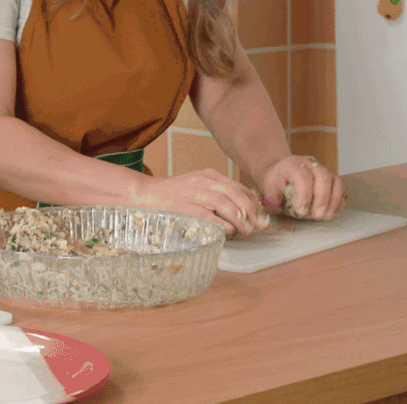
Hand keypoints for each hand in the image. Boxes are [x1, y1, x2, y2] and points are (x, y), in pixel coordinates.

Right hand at [131, 169, 270, 236]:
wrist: (145, 195)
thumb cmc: (173, 195)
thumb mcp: (197, 186)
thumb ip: (218, 191)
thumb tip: (246, 202)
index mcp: (207, 175)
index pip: (237, 186)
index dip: (253, 201)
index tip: (261, 214)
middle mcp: (202, 182)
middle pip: (235, 194)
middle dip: (251, 210)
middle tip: (260, 224)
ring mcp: (194, 195)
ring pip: (225, 205)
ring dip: (240, 220)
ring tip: (247, 231)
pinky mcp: (186, 209)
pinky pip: (211, 218)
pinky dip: (224, 226)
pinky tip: (229, 232)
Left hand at [260, 155, 345, 219]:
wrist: (279, 171)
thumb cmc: (274, 181)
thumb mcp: (267, 188)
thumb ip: (273, 197)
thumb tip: (280, 205)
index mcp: (293, 164)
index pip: (303, 177)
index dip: (304, 195)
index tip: (302, 212)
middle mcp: (311, 164)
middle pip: (324, 178)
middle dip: (322, 199)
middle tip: (317, 216)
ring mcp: (323, 170)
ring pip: (337, 182)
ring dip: (334, 202)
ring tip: (326, 217)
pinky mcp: (331, 178)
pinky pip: (341, 188)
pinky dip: (339, 201)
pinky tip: (332, 213)